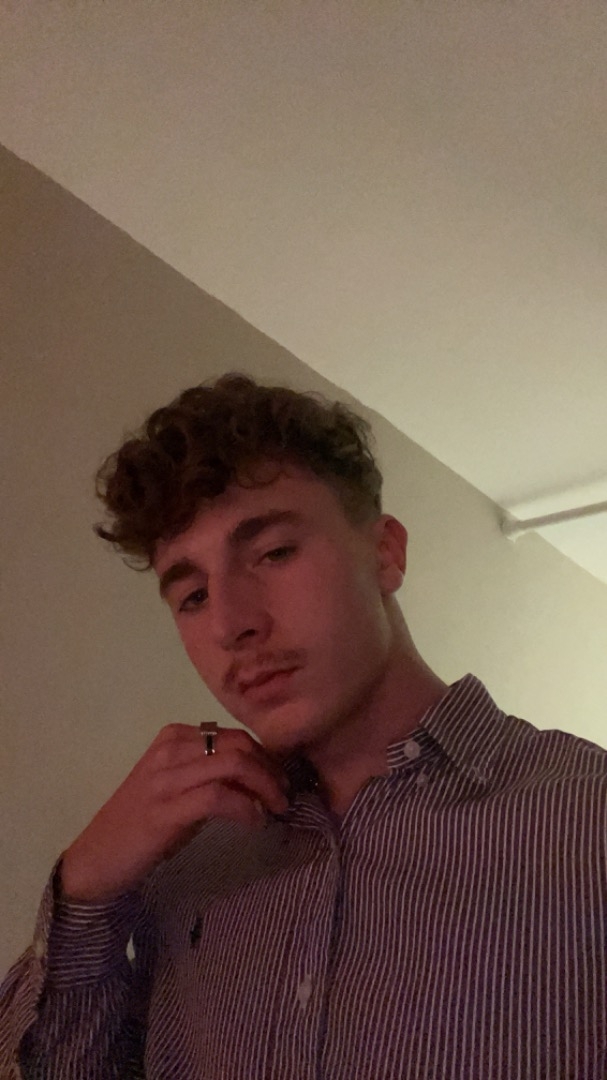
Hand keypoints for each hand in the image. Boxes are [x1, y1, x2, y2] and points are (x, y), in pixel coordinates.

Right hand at [59, 724, 289, 901]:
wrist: (98, 857)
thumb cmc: (144, 823)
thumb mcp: (179, 785)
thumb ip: (211, 770)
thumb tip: (262, 771)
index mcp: (174, 736)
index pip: (235, 734)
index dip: (267, 756)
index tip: (282, 779)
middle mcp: (169, 749)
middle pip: (239, 745)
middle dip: (272, 770)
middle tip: (285, 795)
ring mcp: (164, 779)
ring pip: (232, 765)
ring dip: (265, 787)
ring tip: (277, 809)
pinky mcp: (164, 811)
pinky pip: (218, 797)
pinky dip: (245, 808)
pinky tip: (255, 822)